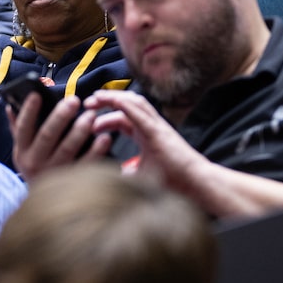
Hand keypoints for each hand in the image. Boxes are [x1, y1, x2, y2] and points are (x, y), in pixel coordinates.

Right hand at [9, 92, 110, 178]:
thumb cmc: (34, 166)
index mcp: (21, 151)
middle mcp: (34, 162)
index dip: (29, 111)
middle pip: (47, 136)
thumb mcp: (21, 149)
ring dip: (80, 130)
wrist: (41, 205)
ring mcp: (53, 173)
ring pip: (67, 149)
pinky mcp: (71, 182)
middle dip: (60, 116)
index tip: (37, 94)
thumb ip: (17, 128)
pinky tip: (105, 138)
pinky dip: (96, 151)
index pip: (23, 128)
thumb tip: (9, 106)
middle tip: (74, 100)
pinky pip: (85, 164)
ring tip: (91, 115)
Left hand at [86, 90, 203, 191]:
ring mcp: (156, 126)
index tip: (89, 122)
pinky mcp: (158, 131)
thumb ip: (126, 174)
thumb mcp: (141, 177)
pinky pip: (139, 112)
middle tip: (87, 104)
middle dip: (106, 102)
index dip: (106, 117)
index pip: (123, 118)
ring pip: (133, 103)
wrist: (195, 185)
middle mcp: (151, 127)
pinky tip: (110, 100)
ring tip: (93, 99)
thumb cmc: (173, 182)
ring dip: (112, 97)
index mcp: (146, 135)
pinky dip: (123, 103)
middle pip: (126, 106)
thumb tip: (111, 178)